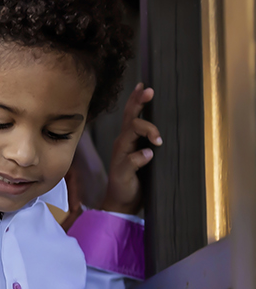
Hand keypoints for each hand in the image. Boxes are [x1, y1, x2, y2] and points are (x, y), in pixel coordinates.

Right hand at [101, 84, 159, 214]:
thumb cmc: (138, 178)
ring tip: (158, 138)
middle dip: (138, 104)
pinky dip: (139, 157)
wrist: (124, 202)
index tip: (145, 86)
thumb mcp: (148, 157)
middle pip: (129, 119)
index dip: (136, 100)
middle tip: (149, 92)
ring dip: (145, 131)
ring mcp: (120, 157)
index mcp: (129, 139)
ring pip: (129, 135)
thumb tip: (169, 131)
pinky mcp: (121, 172)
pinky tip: (148, 155)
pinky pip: (129, 161)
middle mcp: (123, 144)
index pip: (132, 115)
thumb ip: (153, 144)